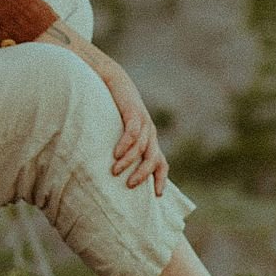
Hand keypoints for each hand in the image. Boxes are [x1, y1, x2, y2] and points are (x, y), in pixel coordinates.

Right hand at [97, 55, 167, 193]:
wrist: (114, 80)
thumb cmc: (114, 108)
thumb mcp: (121, 130)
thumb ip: (123, 148)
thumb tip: (114, 168)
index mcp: (150, 139)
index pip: (162, 163)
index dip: (161, 179)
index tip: (158, 195)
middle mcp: (150, 133)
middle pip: (153, 159)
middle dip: (143, 175)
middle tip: (129, 186)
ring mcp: (143, 122)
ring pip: (142, 148)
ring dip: (129, 162)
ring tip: (116, 171)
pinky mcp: (133, 112)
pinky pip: (133, 132)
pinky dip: (125, 144)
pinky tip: (116, 154)